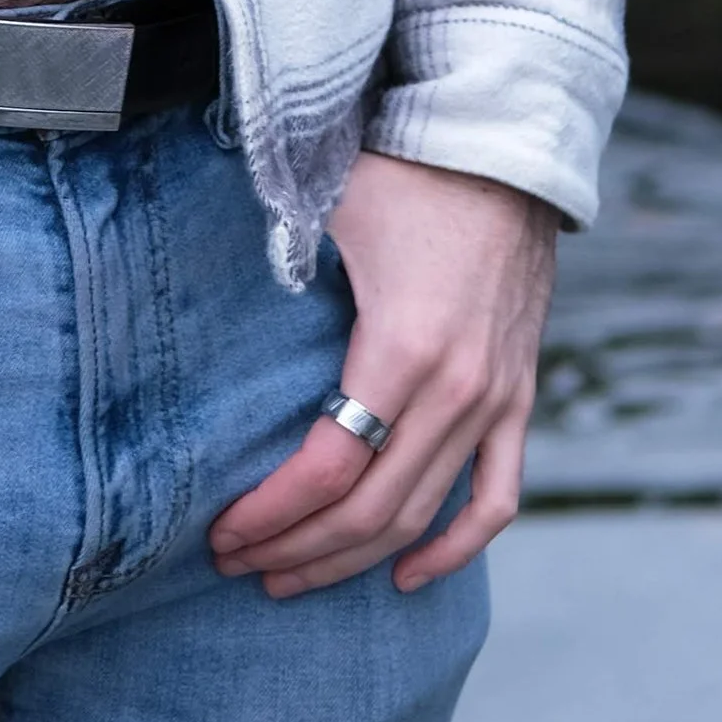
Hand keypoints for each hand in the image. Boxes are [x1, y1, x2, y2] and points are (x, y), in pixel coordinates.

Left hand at [210, 152, 555, 598]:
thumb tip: (203, 284)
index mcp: (404, 346)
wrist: (506, 144)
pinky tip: (408, 576)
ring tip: (291, 575)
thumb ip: (278, 251)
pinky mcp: (519, 396)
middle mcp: (457, 389)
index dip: (271, 509)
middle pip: (371, 509)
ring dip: (355, 559)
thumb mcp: (330, 203)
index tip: (221, 529)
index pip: (330, 466)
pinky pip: (497, 495)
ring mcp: (495, 399)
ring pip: (424, 515)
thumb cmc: (406, 167)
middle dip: (297, 547)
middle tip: (237, 563)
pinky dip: (456, 547)